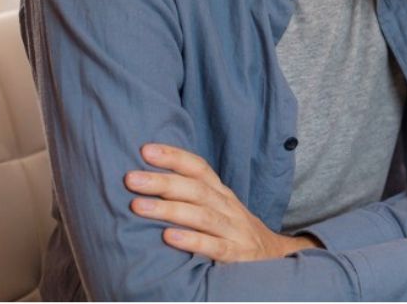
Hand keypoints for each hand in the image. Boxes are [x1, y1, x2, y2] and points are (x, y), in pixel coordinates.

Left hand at [125, 143, 317, 261]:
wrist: (275, 256)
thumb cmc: (233, 230)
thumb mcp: (218, 207)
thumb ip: (191, 195)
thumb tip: (147, 180)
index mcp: (221, 193)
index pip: (199, 169)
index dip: (174, 157)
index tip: (145, 150)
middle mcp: (228, 207)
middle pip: (196, 190)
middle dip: (163, 182)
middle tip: (131, 179)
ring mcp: (234, 231)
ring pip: (202, 216)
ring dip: (169, 210)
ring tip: (139, 206)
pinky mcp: (237, 255)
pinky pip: (215, 246)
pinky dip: (192, 240)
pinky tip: (169, 237)